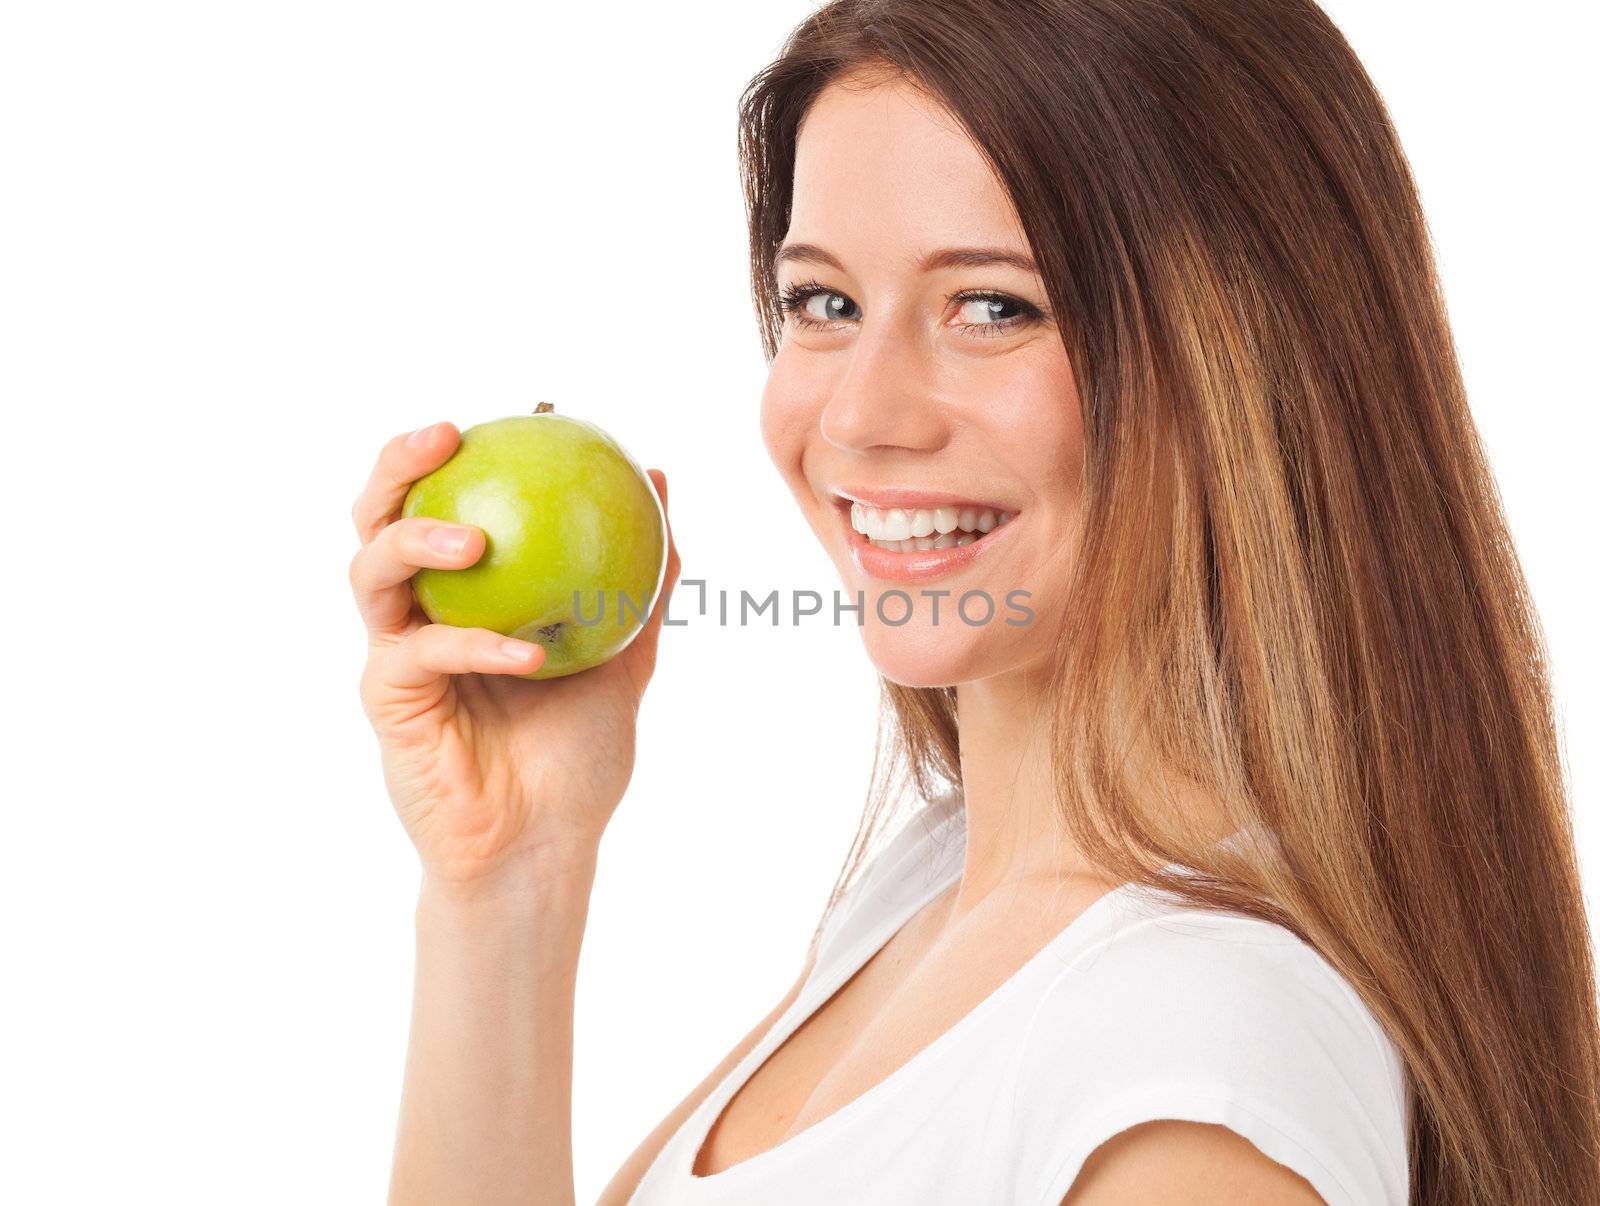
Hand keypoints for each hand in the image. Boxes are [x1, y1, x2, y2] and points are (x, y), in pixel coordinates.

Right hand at [349, 421, 681, 887]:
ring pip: (370, 571)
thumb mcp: (626, 652)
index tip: (508, 412)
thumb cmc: (578, 753)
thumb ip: (643, 575)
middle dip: (394, 467)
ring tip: (474, 539)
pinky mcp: (387, 701)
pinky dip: (473, 646)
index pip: (441, 502)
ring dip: (416, 541)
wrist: (545, 843)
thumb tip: (661, 480)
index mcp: (464, 595)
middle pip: (377, 518)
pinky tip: (527, 653)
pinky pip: (419, 653)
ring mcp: (395, 653)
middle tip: (442, 435)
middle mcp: (417, 613)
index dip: (454, 451)